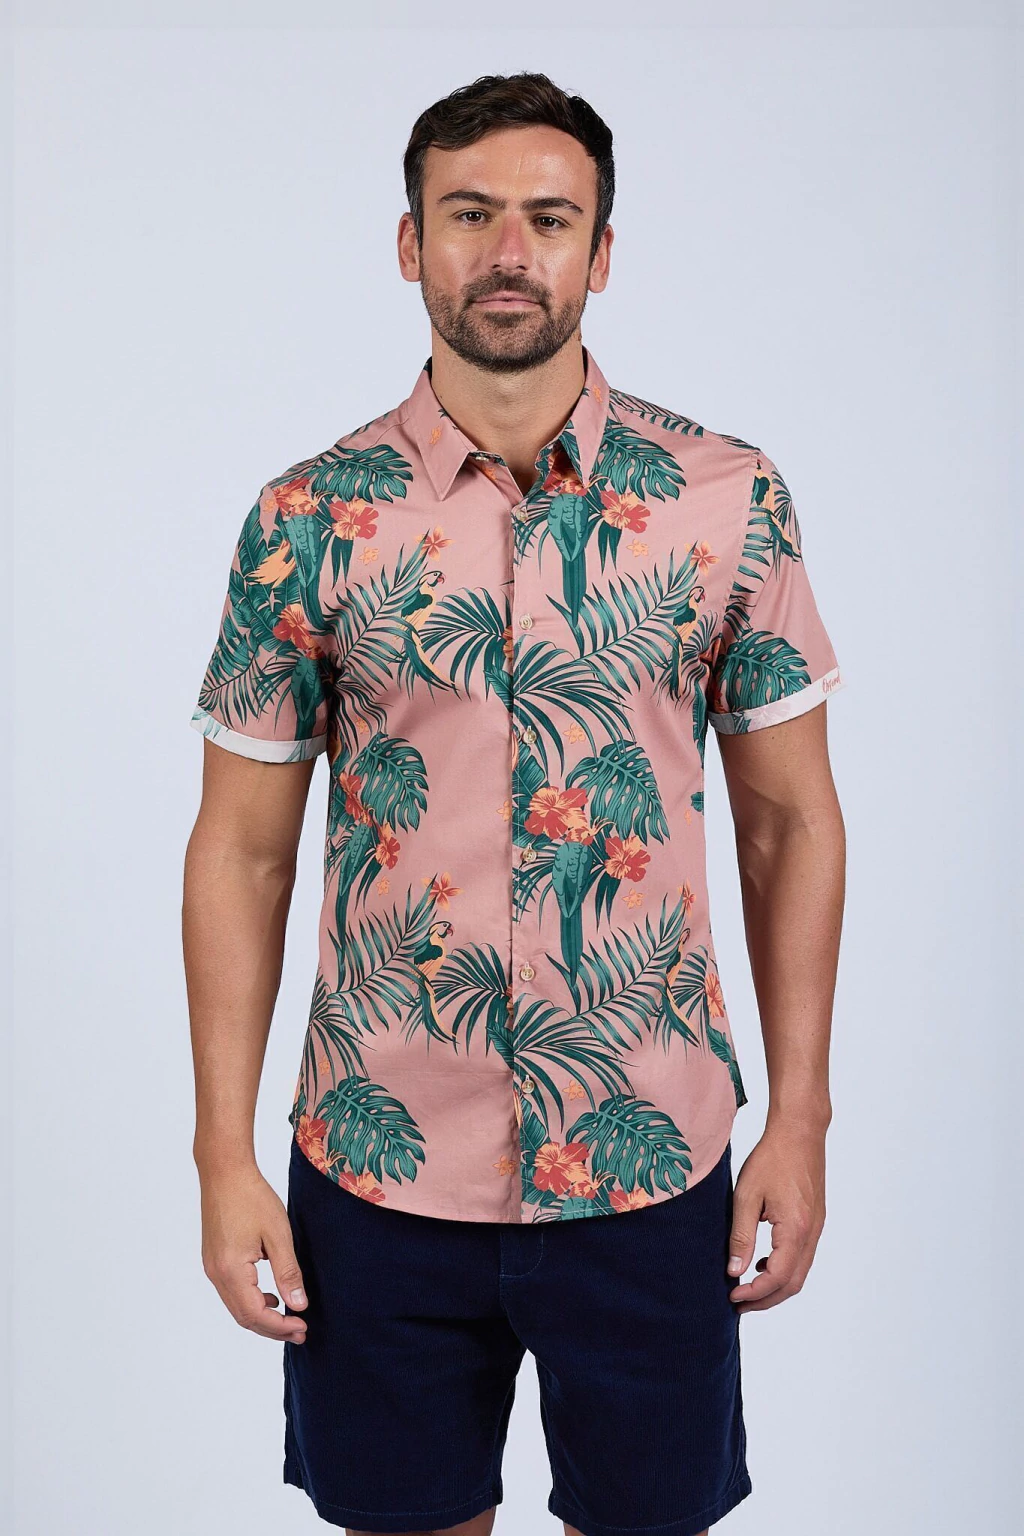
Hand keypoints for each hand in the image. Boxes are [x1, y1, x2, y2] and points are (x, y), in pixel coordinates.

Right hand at [198, 1160, 308, 1342]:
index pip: (255, 1314)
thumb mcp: (278, 1235)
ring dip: (262, 1316)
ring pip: (236, 1306)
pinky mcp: (214, 1259)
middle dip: (272, 1328)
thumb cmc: (252, 1197)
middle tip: (300, 1331)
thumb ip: (288, 1272)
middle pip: (243, 1316)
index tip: (304, 1327)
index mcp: (231, 1270)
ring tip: (289, 1317)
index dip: (280, 1326)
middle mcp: (216, 1274)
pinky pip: (232, 1292)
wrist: (224, 1172)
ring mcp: (212, 1267)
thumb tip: (298, 1304)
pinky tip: (270, 1295)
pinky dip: (252, 1301)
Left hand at [726, 1123, 826, 1313]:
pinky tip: (762, 1261)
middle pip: (793, 1283)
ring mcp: (816, 1228)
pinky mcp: (814, 1221)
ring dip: (775, 1286)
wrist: (799, 1133)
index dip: (754, 1293)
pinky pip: (802, 1256)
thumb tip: (734, 1271)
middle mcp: (811, 1234)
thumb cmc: (771, 1158)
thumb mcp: (746, 1195)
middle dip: (765, 1299)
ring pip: (799, 1272)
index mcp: (795, 1229)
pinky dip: (783, 1268)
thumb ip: (741, 1236)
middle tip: (738, 1303)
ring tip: (746, 1287)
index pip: (777, 1278)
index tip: (731, 1295)